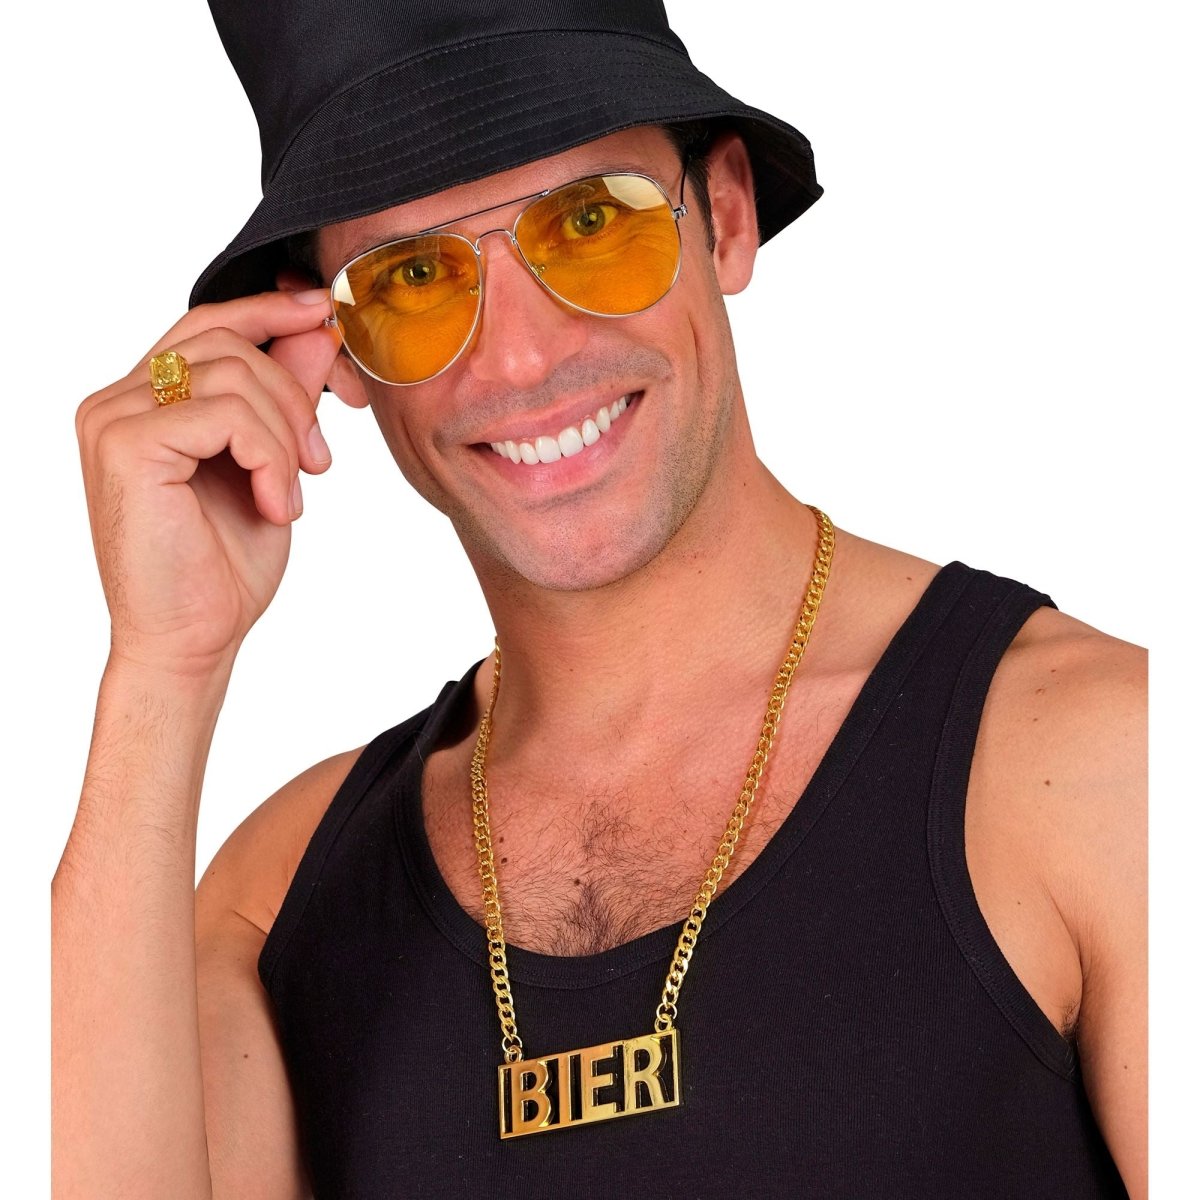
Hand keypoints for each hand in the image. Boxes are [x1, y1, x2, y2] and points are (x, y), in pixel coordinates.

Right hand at [76, 289, 341, 677]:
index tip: (323, 313)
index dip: (269, 309)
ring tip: (290, 495)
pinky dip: (270, 458)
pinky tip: (274, 504)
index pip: (207, 323)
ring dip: (286, 435)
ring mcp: (114, 417)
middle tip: (319, 458)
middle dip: (295, 392)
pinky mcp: (126, 444)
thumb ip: (283, 395)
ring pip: (235, 373)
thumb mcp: (269, 465)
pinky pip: (228, 414)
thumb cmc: (222, 565)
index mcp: (143, 400)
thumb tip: (319, 329)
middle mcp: (117, 399)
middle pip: (227, 339)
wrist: (191, 639)